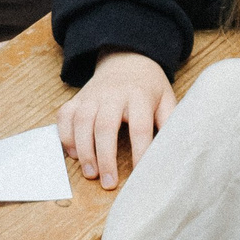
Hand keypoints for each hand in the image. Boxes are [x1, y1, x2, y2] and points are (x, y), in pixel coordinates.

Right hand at [57, 51, 175, 188]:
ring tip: (91, 174)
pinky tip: (73, 154)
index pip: (140, 127)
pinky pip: (65, 117)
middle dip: (105, 157)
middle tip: (108, 182)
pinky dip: (65, 136)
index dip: (140, 152)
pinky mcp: (77, 98)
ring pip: (82, 122)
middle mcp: (113, 94)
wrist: (126, 57)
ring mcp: (92, 95)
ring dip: (84, 151)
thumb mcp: (166, 99)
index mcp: (140, 95)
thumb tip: (175, 151)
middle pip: (105, 126)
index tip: (140, 174)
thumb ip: (170, 122)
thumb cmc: (149, 86)